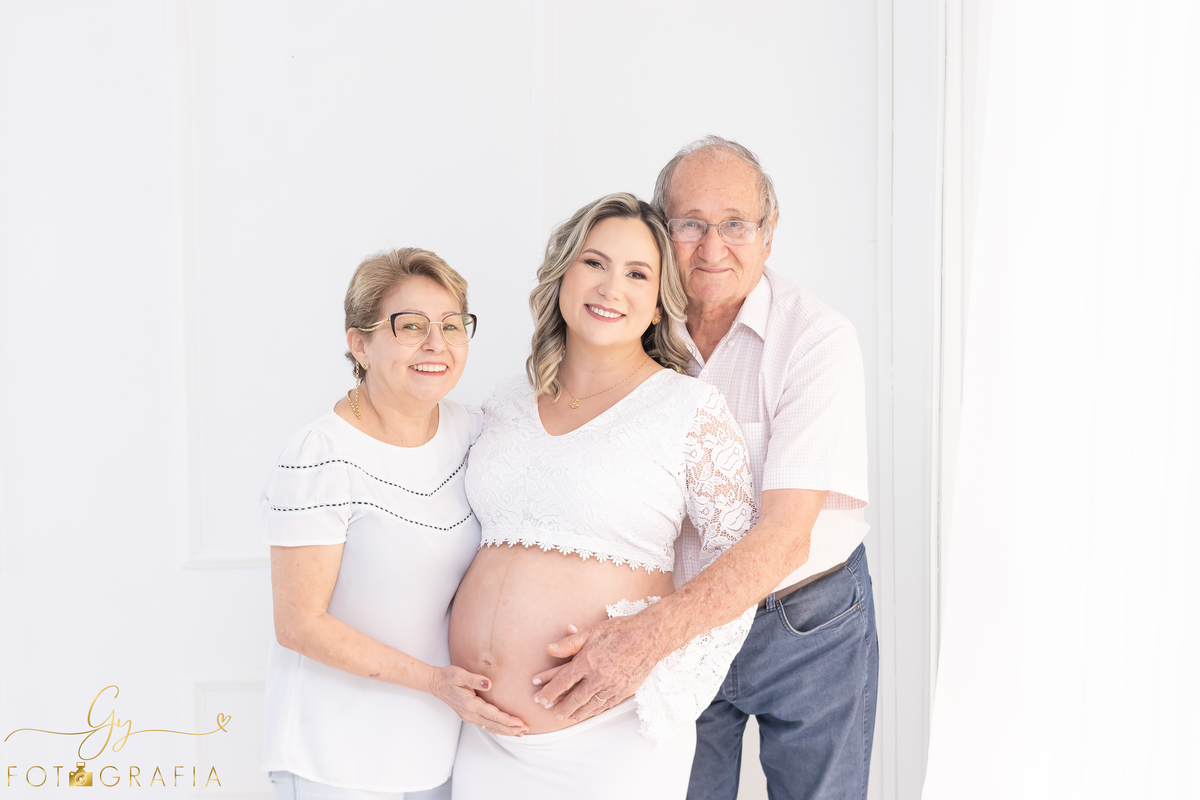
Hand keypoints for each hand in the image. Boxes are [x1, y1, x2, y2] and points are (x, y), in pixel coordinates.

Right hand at [429, 665, 527, 735]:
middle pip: (494, 725)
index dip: (508, 720)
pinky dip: (497, 729)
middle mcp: (470, 714)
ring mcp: (469, 716)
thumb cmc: (448, 677)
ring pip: (491, 728)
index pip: (493, 715)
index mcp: (470, 704)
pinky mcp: (469, 716)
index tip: (520, 722)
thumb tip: (489, 684)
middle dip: (511, 729)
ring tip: (520, 733)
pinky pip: (486, 725)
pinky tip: (504, 730)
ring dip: (505, 731)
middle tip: (525, 730)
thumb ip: (475, 679)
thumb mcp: (460, 674)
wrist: (435, 683)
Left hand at [530, 614, 659, 722]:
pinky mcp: (624, 691)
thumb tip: (549, 649)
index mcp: (588, 661)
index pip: (563, 681)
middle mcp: (599, 677)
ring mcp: (612, 686)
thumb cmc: (621, 630)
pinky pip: (605, 705)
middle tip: (549, 710)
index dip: (549, 690)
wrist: (650, 636)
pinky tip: (586, 713)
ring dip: (575, 712)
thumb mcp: (592, 631)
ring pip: (589, 705)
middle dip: (560, 706)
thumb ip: (570, 643)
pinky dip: (593, 711)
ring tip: (565, 716)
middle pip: (574, 698)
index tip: (539, 696)